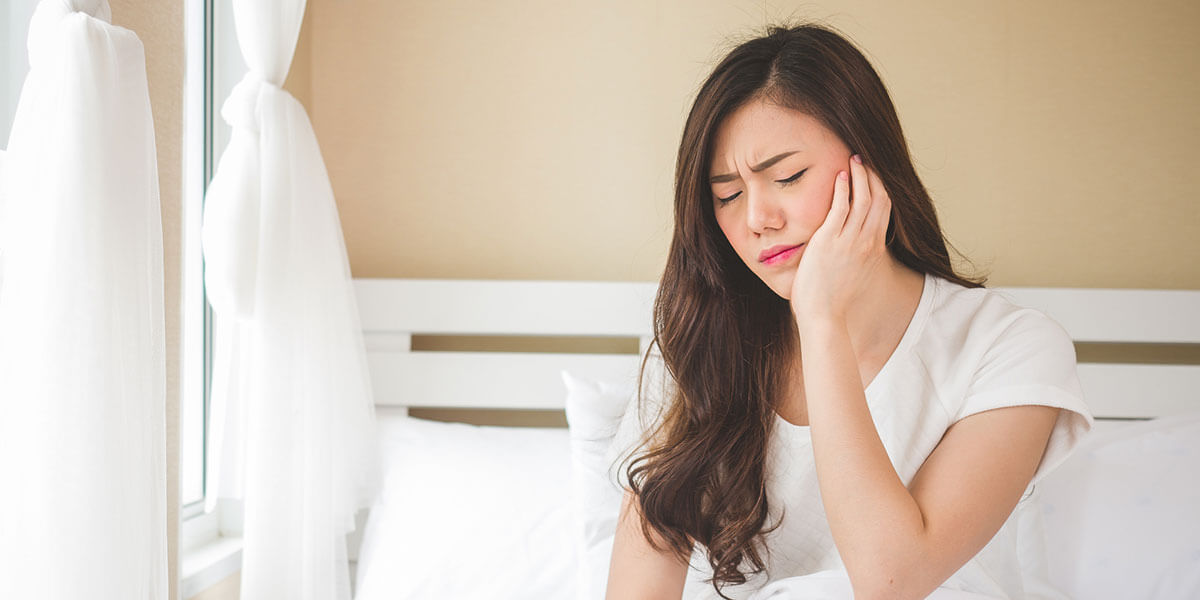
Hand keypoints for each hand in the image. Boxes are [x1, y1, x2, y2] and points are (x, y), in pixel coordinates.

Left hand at [789, 155, 891, 332]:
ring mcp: (849, 240)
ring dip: (859, 176)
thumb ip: (856, 257)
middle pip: (878, 199)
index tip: (873, 174)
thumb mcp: (854, 274)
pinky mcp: (829, 241)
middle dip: (872, 176)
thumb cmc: (833, 300)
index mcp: (873, 249)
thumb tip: (849, 250)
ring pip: (862, 199)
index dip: (880, 188)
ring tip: (852, 160)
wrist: (824, 316)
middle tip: (864, 160)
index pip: (884, 209)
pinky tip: (838, 175)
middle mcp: (866, 242)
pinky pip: (840, 208)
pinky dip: (842, 189)